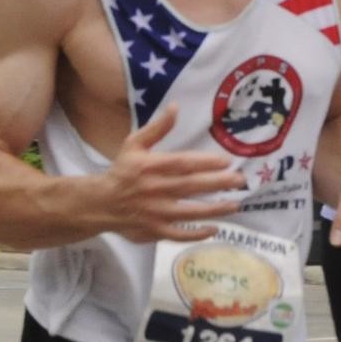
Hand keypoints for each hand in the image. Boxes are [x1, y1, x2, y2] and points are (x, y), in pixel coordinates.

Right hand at [97, 111, 244, 243]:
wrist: (101, 203)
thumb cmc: (122, 171)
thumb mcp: (134, 144)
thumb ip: (157, 128)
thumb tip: (176, 107)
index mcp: (151, 166)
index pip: (183, 163)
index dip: (206, 162)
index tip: (227, 161)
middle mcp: (155, 189)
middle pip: (191, 186)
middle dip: (218, 183)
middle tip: (240, 181)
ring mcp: (156, 213)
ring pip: (190, 212)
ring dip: (214, 209)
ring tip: (235, 204)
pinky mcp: (155, 231)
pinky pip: (179, 234)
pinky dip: (197, 233)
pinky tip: (214, 228)